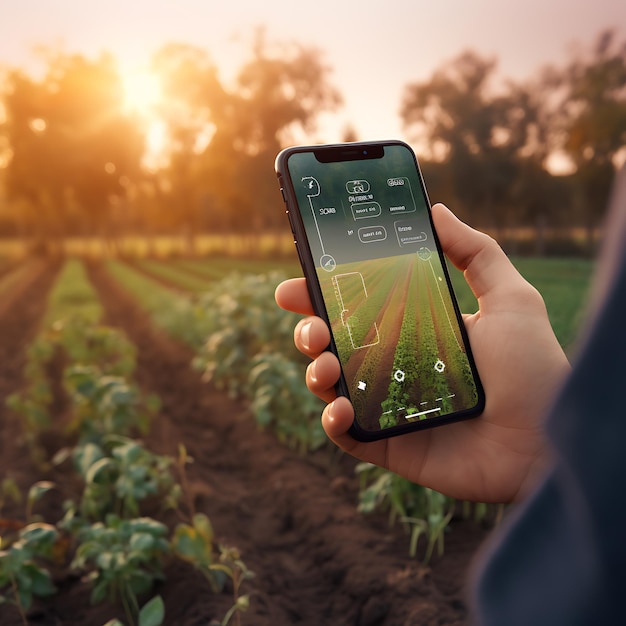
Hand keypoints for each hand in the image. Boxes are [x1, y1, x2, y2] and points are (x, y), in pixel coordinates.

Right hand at [275, 204, 570, 502]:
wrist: (549, 443)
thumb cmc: (535, 370)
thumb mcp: (511, 298)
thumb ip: (476, 252)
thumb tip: (437, 210)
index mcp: (414, 330)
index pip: (357, 308)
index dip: (323, 293)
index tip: (300, 279)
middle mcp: (395, 366)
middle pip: (333, 345)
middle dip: (308, 331)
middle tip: (310, 325)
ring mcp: (387, 406)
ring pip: (330, 386)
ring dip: (315, 371)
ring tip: (326, 363)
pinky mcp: (388, 444)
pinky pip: (346, 434)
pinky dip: (333, 421)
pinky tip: (341, 407)